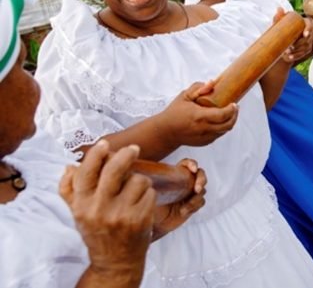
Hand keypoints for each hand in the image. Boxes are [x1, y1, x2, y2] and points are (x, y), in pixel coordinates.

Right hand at [60, 141, 152, 280]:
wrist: (115, 261)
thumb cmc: (98, 232)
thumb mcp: (78, 213)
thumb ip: (70, 189)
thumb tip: (69, 166)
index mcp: (82, 205)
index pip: (86, 173)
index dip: (96, 155)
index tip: (104, 144)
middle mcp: (100, 209)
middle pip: (115, 170)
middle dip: (126, 154)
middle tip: (134, 149)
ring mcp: (121, 214)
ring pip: (138, 180)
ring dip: (140, 182)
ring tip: (134, 192)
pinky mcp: (140, 218)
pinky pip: (150, 193)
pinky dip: (148, 194)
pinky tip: (141, 204)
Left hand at [151, 159, 206, 240]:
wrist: (151, 223)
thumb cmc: (145, 205)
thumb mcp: (145, 191)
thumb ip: (145, 181)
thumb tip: (137, 172)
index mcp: (174, 175)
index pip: (186, 164)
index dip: (191, 164)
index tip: (192, 169)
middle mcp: (184, 182)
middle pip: (200, 174)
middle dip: (201, 180)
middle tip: (197, 188)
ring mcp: (189, 193)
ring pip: (201, 190)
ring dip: (196, 198)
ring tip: (185, 207)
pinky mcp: (192, 205)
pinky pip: (200, 202)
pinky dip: (194, 206)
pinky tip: (183, 211)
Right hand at [155, 82, 238, 147]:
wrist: (166, 132)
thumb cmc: (174, 112)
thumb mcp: (184, 96)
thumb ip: (198, 88)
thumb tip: (212, 83)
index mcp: (199, 116)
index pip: (222, 115)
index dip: (232, 109)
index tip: (234, 103)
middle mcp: (203, 128)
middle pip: (228, 124)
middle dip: (234, 115)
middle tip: (235, 107)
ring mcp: (205, 137)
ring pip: (225, 130)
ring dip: (230, 121)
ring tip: (229, 112)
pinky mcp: (205, 142)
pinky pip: (218, 134)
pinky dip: (222, 127)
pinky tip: (220, 120)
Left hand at [283, 18, 312, 62]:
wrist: (283, 42)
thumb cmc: (283, 28)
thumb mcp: (281, 22)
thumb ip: (280, 16)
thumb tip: (279, 8)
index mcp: (303, 23)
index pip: (309, 25)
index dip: (308, 29)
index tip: (305, 34)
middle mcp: (308, 33)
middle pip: (307, 39)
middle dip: (298, 44)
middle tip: (290, 46)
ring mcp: (308, 42)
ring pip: (304, 48)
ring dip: (296, 51)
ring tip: (286, 52)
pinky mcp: (305, 50)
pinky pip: (302, 54)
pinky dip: (295, 56)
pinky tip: (289, 57)